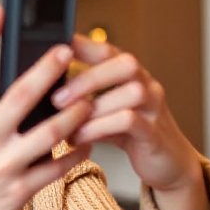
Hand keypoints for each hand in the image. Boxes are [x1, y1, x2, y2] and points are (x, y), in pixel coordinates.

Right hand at [0, 3, 92, 209]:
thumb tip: (21, 81)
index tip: (0, 8)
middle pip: (22, 94)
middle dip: (48, 69)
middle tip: (67, 49)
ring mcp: (3, 164)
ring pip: (50, 131)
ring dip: (77, 115)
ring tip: (91, 102)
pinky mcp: (18, 190)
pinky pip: (57, 166)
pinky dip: (77, 153)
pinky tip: (88, 143)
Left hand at [52, 34, 209, 209]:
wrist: (166, 164)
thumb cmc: (130, 135)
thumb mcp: (104, 112)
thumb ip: (83, 100)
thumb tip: (43, 93)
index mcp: (131, 76)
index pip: (109, 50)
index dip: (84, 46)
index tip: (55, 49)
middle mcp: (147, 85)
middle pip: (125, 63)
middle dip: (88, 77)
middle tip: (57, 97)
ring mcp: (154, 109)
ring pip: (131, 92)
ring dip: (94, 106)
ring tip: (66, 122)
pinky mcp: (155, 134)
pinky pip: (130, 122)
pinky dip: (100, 128)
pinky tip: (79, 138)